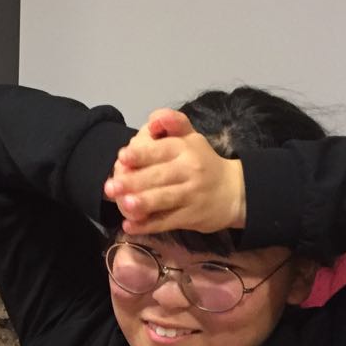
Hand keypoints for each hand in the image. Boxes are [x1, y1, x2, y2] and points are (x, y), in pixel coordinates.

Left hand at [103, 108, 245, 236]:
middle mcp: (189, 170)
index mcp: (185, 148)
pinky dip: (147, 226)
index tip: (122, 157)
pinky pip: (166, 221)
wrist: (234, 192)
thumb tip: (153, 119)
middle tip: (111, 187)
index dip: (142, 154)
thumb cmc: (203, 162)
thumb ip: (173, 123)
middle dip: (134, 181)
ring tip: (124, 205)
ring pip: (164, 199)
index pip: (162, 150)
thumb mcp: (191, 137)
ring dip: (143, 203)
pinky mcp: (191, 217)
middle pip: (159, 176)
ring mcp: (191, 195)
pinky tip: (129, 227)